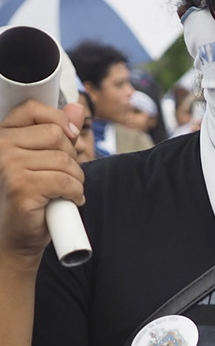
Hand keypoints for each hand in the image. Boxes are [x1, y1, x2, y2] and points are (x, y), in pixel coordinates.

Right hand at [0, 102, 84, 263]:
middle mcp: (1, 147)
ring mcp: (8, 165)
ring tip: (64, 191)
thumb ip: (58, 134)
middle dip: (71, 157)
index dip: (58, 120)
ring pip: (65, 160)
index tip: (68, 138)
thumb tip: (76, 108)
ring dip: (75, 179)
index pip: (33, 108)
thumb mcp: (44, 161)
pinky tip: (67, 200)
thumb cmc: (29, 200)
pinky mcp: (21, 186)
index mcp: (3, 135)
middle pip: (56, 135)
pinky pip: (65, 180)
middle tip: (63, 176)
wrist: (16, 237)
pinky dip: (75, 193)